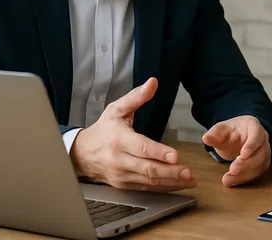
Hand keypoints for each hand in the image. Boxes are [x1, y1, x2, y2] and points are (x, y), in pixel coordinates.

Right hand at [70, 78, 196, 191]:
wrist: (82, 154)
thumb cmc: (103, 130)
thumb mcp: (117, 109)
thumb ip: (136, 97)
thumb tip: (152, 83)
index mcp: (119, 139)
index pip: (141, 147)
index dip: (159, 152)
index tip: (175, 155)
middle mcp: (119, 160)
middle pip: (147, 168)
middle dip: (170, 171)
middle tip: (188, 171)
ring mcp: (121, 175)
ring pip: (149, 181)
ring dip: (171, 182)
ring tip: (189, 180)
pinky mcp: (124, 185)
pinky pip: (146, 188)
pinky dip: (164, 188)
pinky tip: (178, 185)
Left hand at [202, 115, 270, 186]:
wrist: (237, 136)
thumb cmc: (232, 131)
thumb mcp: (221, 129)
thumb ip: (214, 133)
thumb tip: (206, 138)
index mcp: (254, 126)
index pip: (257, 135)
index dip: (251, 145)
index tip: (243, 155)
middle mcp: (263, 140)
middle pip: (260, 153)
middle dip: (246, 164)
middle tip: (232, 170)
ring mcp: (264, 152)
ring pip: (259, 166)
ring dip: (244, 174)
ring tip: (228, 179)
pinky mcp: (262, 164)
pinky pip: (256, 173)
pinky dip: (244, 178)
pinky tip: (232, 181)